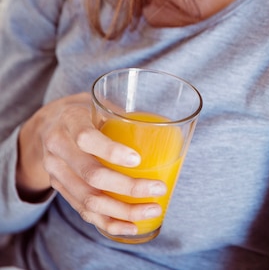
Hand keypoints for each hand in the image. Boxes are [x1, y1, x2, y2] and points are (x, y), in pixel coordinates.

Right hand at [17, 92, 166, 237]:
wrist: (48, 125)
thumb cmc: (85, 112)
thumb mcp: (97, 103)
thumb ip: (120, 114)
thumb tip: (160, 127)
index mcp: (69, 121)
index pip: (86, 138)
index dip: (111, 151)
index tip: (138, 159)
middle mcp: (58, 148)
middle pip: (91, 175)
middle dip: (128, 187)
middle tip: (158, 188)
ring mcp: (56, 172)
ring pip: (88, 200)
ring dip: (123, 210)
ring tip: (152, 209)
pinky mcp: (60, 189)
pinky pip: (83, 212)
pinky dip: (109, 222)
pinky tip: (131, 225)